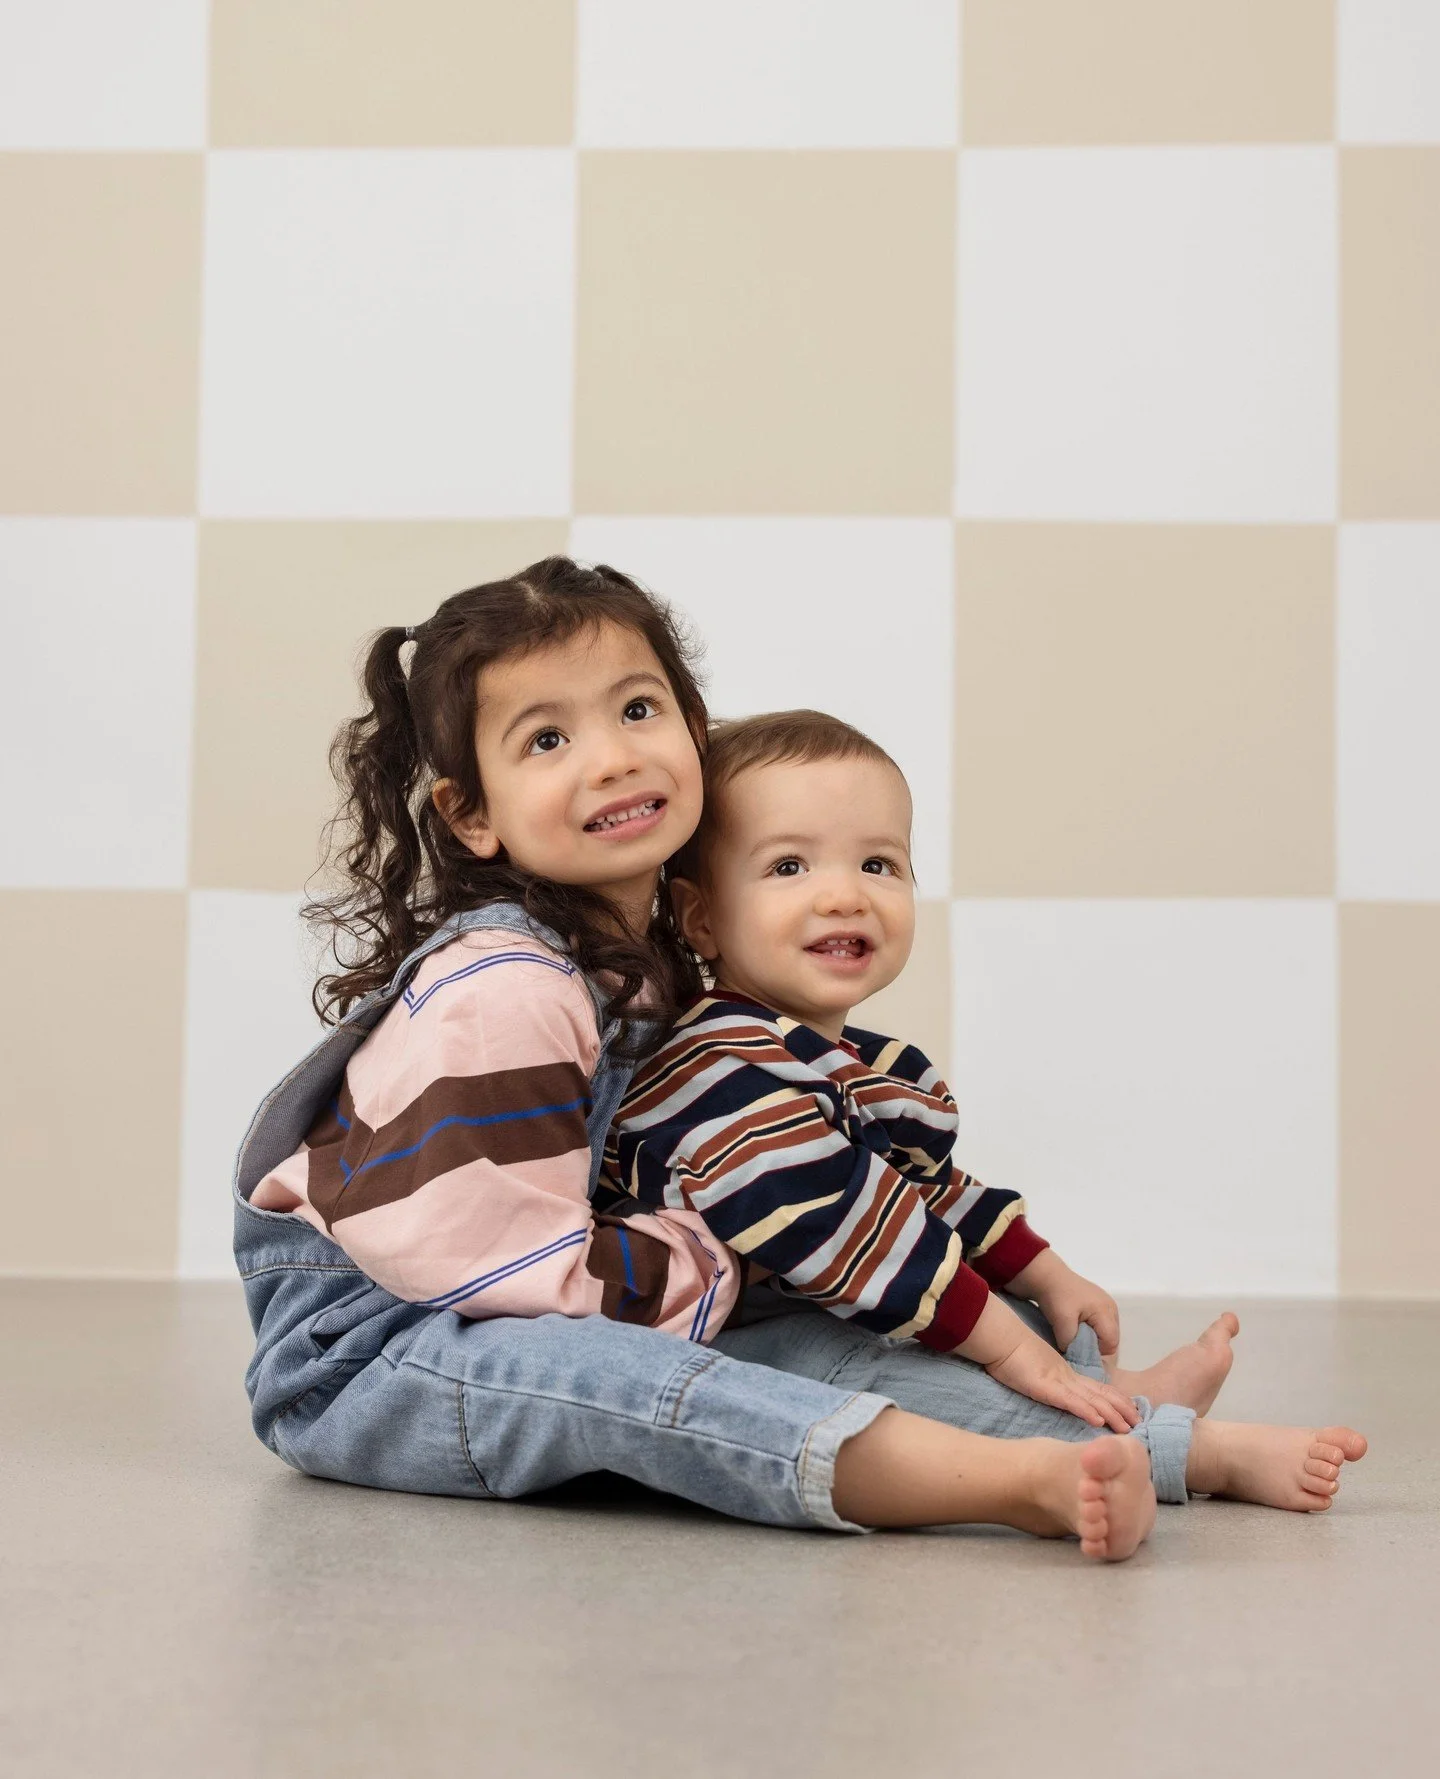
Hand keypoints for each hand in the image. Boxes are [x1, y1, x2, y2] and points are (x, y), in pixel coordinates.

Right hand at [954, 1294, 1138, 1431]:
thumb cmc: (1012, 1354)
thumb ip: (1048, 1382)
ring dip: (1111, 1415)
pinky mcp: (1045, 1387)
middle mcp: (1067, 1378)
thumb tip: (1056, 1392)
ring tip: (1127, 1429)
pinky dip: (1085, 1411)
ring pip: (1090, 1400)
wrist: (1001, 1338)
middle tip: (1140, 1425)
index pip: (1097, 1388)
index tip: (1132, 1411)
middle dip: (1122, 1410)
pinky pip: (1068, 1401)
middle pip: (1101, 1394)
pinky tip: (1098, 1420)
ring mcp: (1057, 1382)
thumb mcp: (1035, 1371)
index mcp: (1065, 1374)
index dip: (1116, 1399)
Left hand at [1010, 1251, 1120, 1367]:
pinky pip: (1097, 1325)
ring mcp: (1103, 1305)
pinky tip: (1071, 1328)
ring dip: (1089, 1338)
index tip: (1077, 1352)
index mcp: (1106, 1311)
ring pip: (1103, 1333)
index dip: (1096, 1352)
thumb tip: (1072, 1356)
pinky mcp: (1094, 1305)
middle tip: (1073, 1345)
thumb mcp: (1062, 1321)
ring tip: (1071, 1335)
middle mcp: (1110, 1308)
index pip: (1111, 1344)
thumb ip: (1071, 1342)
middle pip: (1110, 1339)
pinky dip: (1086, 1330)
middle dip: (1093, 1346)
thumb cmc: (1055, 1296)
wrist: (1043, 1274)